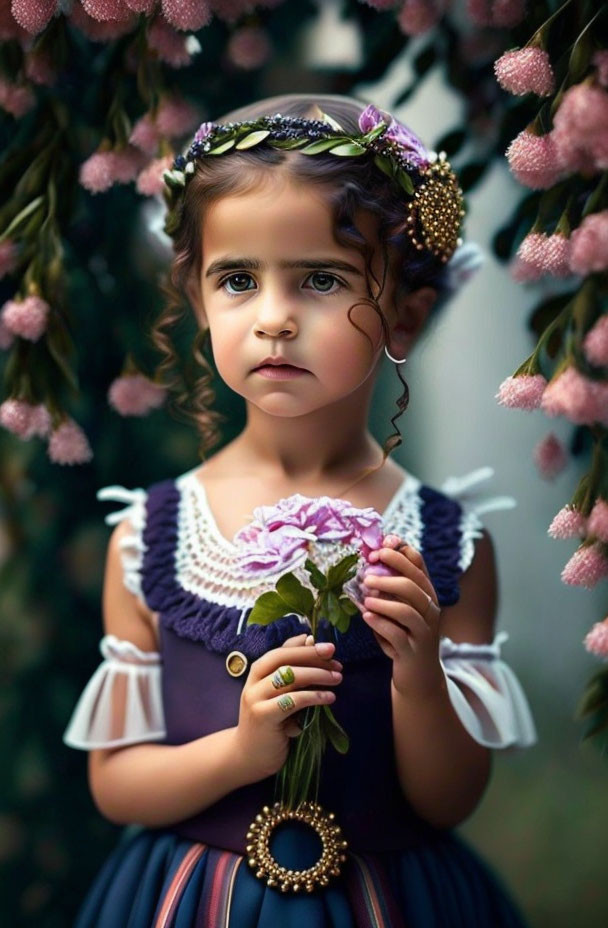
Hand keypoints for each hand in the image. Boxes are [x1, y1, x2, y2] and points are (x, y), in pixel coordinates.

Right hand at [233, 633, 342, 782]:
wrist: (248, 756)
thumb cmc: (270, 722)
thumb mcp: (279, 694)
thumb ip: (292, 671)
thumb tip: (309, 641)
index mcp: (258, 671)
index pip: (282, 650)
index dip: (305, 647)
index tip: (329, 648)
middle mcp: (254, 681)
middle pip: (285, 660)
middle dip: (313, 656)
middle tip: (337, 660)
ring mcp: (256, 698)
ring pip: (290, 677)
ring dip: (318, 675)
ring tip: (337, 678)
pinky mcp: (263, 716)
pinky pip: (293, 700)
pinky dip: (314, 696)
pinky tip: (329, 697)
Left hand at [361, 537, 443, 698]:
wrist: (418, 676)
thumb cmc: (404, 635)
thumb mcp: (398, 608)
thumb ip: (388, 588)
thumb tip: (367, 563)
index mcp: (426, 593)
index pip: (418, 563)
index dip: (400, 551)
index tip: (380, 546)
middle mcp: (430, 609)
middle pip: (413, 583)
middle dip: (389, 573)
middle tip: (367, 572)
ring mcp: (424, 631)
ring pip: (407, 609)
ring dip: (383, 600)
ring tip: (365, 597)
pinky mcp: (413, 651)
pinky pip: (397, 634)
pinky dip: (380, 623)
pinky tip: (366, 616)